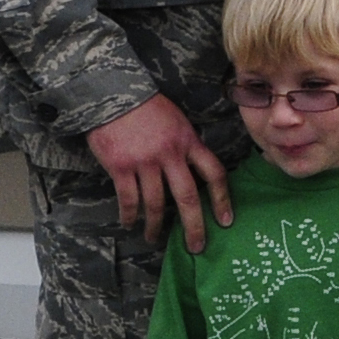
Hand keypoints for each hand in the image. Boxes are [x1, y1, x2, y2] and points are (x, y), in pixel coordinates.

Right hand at [86, 94, 233, 251]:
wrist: (113, 92)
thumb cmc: (147, 107)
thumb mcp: (177, 121)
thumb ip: (187, 146)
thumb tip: (195, 173)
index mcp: (188, 141)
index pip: (214, 173)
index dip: (222, 199)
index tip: (225, 221)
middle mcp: (170, 154)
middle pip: (188, 197)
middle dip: (194, 226)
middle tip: (196, 247)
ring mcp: (144, 161)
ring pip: (155, 204)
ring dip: (156, 226)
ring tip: (153, 238)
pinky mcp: (121, 166)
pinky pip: (129, 199)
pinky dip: (130, 215)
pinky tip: (130, 223)